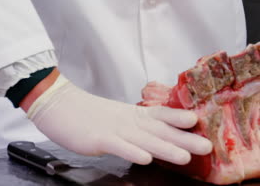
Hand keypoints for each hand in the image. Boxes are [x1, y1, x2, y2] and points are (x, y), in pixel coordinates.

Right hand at [27, 75, 211, 164]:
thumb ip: (135, 124)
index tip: (198, 122)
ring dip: (165, 148)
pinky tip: (144, 158)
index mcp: (131, 114)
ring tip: (184, 157)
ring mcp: (113, 129)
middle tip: (205, 146)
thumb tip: (155, 133)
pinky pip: (118, 146)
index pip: (159, 115)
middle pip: (159, 130)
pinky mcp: (98, 139)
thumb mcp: (116, 116)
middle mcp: (127, 120)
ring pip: (143, 139)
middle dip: (184, 139)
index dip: (178, 118)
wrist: (59, 104)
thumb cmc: (88, 114)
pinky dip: (131, 152)